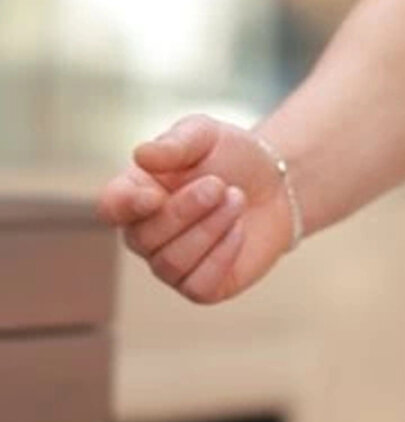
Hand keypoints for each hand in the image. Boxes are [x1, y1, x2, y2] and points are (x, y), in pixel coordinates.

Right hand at [94, 113, 295, 305]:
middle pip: (145, 237)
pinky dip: (223, 255)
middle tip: (220, 185)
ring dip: (210, 228)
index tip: (154, 195)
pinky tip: (239, 230)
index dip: (126, 206)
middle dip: (186, 210)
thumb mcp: (205, 135)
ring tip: (237, 199)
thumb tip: (141, 155)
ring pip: (172, 263)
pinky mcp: (201, 286)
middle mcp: (146, 233)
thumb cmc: (231, 157)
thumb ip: (174, 143)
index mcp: (136, 193)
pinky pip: (198, 285)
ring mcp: (170, 264)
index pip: (111, 208)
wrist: (276, 183)